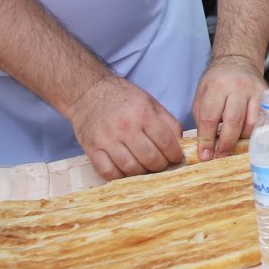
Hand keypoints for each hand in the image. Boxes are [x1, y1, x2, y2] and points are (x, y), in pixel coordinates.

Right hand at [66, 74, 184, 180]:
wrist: (88, 92)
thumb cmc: (122, 97)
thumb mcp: (150, 102)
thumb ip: (168, 122)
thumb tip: (180, 142)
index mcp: (143, 113)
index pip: (165, 141)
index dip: (174, 154)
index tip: (176, 158)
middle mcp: (125, 127)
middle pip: (150, 158)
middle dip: (161, 165)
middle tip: (162, 165)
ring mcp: (107, 139)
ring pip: (130, 168)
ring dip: (142, 173)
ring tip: (146, 169)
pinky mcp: (91, 148)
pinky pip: (108, 171)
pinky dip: (120, 176)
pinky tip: (127, 171)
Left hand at [191, 55, 265, 161]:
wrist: (238, 61)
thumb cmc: (216, 82)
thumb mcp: (202, 95)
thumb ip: (202, 118)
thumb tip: (205, 146)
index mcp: (216, 87)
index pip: (210, 118)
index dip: (207, 140)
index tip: (205, 155)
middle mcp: (237, 87)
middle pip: (233, 121)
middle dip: (226, 143)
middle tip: (221, 156)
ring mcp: (255, 91)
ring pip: (252, 122)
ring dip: (242, 139)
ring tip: (234, 146)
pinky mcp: (267, 95)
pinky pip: (263, 119)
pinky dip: (255, 131)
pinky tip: (247, 137)